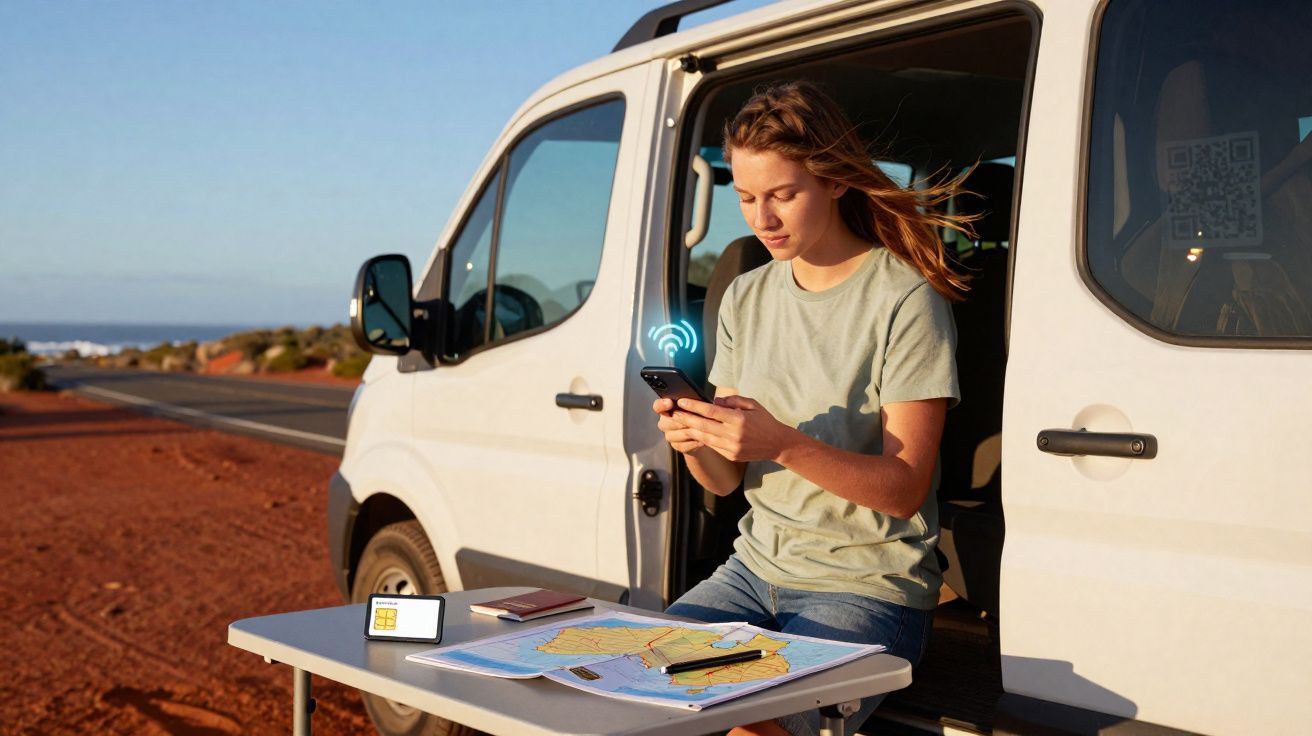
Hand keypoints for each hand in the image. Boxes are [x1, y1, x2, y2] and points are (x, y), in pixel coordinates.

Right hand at [651, 397, 704, 453]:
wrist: (706, 433)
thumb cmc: (701, 414)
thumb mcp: (699, 406)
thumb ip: (695, 402)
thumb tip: (704, 400)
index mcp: (667, 409)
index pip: (658, 406)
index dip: (661, 404)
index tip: (670, 402)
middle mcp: (665, 422)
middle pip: (665, 422)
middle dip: (679, 420)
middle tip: (692, 418)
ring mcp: (670, 435)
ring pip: (673, 435)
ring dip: (687, 432)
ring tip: (700, 430)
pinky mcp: (677, 446)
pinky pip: (682, 446)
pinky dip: (692, 443)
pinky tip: (702, 441)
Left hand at [670, 395, 794, 462]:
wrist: (777, 444)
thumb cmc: (763, 420)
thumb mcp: (752, 404)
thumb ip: (732, 401)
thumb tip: (713, 401)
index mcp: (738, 419)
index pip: (710, 411)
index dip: (694, 406)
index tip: (682, 401)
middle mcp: (733, 434)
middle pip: (703, 426)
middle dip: (686, 418)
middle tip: (674, 412)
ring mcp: (731, 447)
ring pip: (705, 438)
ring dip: (690, 430)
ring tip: (679, 423)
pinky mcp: (731, 456)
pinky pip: (712, 446)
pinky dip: (702, 439)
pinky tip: (694, 432)